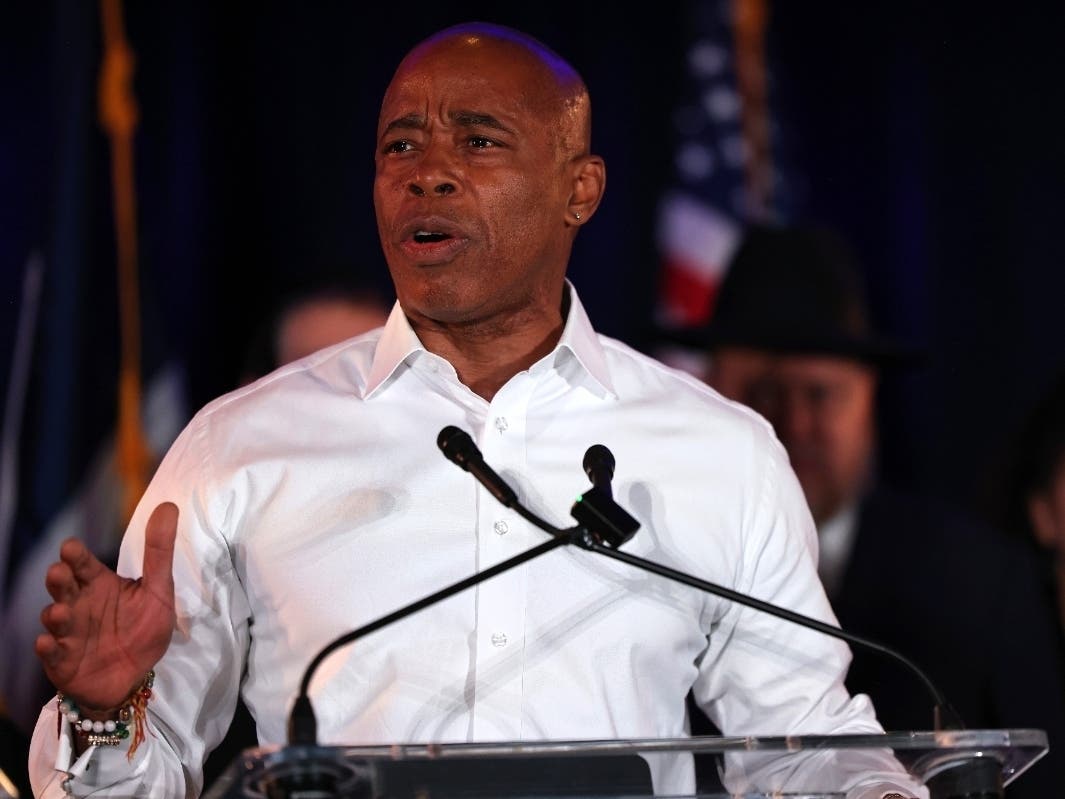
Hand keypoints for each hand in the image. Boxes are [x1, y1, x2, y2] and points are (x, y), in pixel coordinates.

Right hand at [35, 501, 177, 711]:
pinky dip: (49, 648)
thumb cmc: (142, 628)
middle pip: (63, 587)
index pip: (84, 564)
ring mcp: (68, 632)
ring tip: (59, 612)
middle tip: (59, 571)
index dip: (77, 556)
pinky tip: (48, 643)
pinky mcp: (62, 660)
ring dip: (55, 614)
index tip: (71, 546)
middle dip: (59, 579)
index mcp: (99, 585)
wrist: (132, 677)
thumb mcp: (158, 590)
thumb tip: (168, 505)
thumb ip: (160, 551)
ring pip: (56, 618)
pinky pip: (52, 652)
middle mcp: (79, 604)